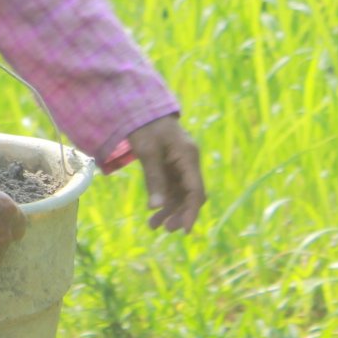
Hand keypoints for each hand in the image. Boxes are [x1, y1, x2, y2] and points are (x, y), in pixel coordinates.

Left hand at [127, 114, 204, 231]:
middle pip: (190, 195)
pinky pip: (172, 187)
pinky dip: (164, 200)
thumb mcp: (147, 151)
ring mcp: (181, 164)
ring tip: (153, 226)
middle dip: (179, 213)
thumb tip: (156, 207)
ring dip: (169, 210)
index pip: (196, 190)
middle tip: (163, 229)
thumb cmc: (145, 126)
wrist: (140, 107)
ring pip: (180, 194)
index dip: (191, 212)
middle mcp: (189, 162)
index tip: (184, 230)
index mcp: (188, 157)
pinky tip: (154, 212)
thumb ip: (154, 179)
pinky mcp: (172, 166)